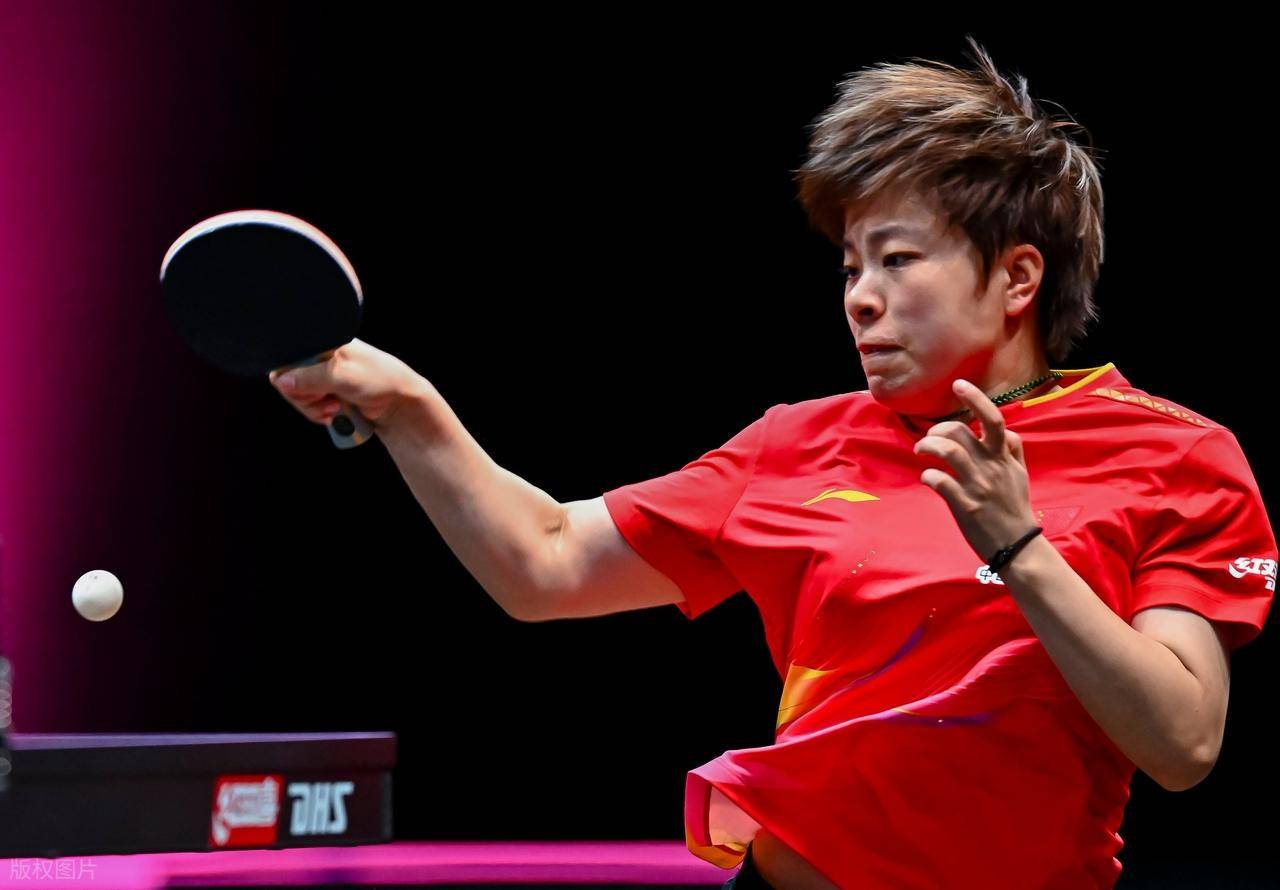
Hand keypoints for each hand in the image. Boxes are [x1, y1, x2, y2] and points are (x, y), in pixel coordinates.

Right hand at [268, 338, 430, 430]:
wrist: (401, 402)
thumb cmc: (379, 380)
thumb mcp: (342, 376)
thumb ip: (310, 378)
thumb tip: (281, 381)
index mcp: (323, 343)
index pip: (286, 359)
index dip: (292, 379)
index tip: (310, 389)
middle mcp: (320, 357)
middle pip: (289, 382)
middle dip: (306, 398)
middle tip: (327, 400)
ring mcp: (323, 377)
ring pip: (299, 398)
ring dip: (314, 408)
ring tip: (335, 408)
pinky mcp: (328, 393)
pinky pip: (311, 406)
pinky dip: (320, 413)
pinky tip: (336, 412)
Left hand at [912, 379, 1038, 560]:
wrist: (1018, 546)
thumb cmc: (1015, 509)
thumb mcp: (1021, 475)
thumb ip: (1013, 451)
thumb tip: (1006, 433)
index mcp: (1003, 458)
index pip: (993, 419)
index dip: (975, 398)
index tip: (958, 384)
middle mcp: (991, 467)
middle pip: (961, 432)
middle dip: (938, 429)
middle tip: (929, 439)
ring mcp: (978, 486)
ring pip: (949, 451)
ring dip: (928, 446)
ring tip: (921, 451)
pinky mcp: (965, 506)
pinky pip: (941, 482)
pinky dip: (929, 476)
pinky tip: (927, 478)